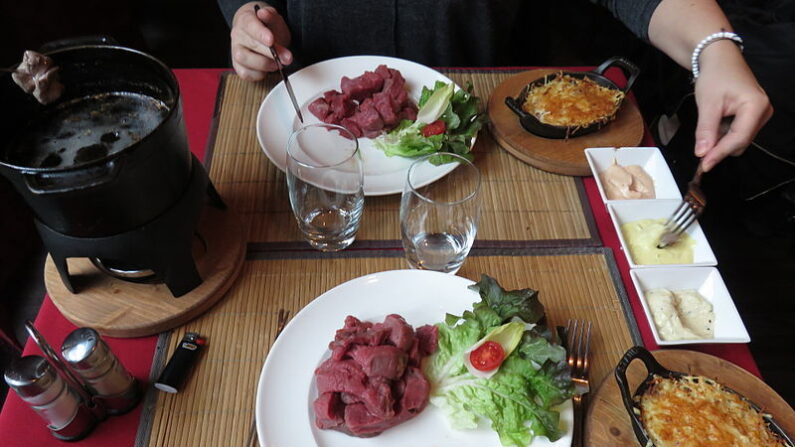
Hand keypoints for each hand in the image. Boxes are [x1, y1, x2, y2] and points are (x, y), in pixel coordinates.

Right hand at [230, 1, 292, 81]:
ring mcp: (235, 51)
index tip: (271, 40)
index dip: (260, 33)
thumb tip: (264, 14)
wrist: (260, 34)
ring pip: (244, 59)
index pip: (250, 25)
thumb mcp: (274, 20)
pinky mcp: (238, 66)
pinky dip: (258, 74)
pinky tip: (267, 70)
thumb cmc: (268, 28)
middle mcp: (238, 36)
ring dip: (264, 64)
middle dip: (270, 53)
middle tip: (286, 58)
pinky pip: (245, 73)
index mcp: (245, 21)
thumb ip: (271, 17)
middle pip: (250, 44)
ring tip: (277, 64)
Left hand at [693, 40, 772, 171]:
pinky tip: (717, 121)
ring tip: (710, 122)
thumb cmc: (715, 76)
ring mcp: (761, 114)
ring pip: (739, 140)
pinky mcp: (754, 116)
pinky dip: (724, 133)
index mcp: (756, 106)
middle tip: (700, 146)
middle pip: (740, 142)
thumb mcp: (707, 104)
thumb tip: (702, 154)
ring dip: (721, 139)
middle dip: (720, 147)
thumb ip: (706, 130)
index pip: (738, 139)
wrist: (720, 59)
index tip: (703, 165)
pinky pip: (738, 133)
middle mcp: (764, 112)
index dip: (720, 153)